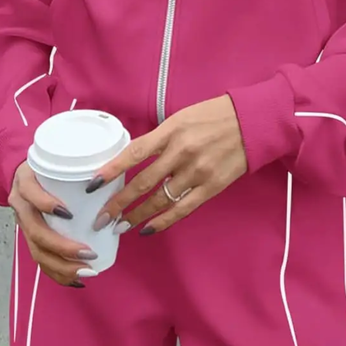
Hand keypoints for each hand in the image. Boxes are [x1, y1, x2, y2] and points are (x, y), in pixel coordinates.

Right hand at [8, 162, 97, 287]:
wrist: (20, 175)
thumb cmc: (47, 169)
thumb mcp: (57, 162)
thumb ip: (79, 169)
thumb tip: (116, 182)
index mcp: (26, 184)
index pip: (32, 194)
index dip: (46, 205)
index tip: (69, 213)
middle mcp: (21, 206)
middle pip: (36, 233)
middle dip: (63, 247)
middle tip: (90, 254)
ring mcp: (22, 225)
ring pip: (37, 252)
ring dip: (62, 266)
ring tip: (86, 272)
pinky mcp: (28, 238)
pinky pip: (40, 260)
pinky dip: (57, 274)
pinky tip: (75, 281)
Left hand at [88, 95, 246, 234]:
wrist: (253, 121)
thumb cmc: (215, 116)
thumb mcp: (181, 117)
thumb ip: (160, 138)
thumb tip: (135, 159)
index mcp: (171, 131)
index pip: (134, 153)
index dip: (111, 170)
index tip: (93, 185)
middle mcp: (182, 152)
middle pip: (143, 183)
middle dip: (118, 203)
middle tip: (100, 218)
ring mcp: (197, 171)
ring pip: (160, 200)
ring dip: (137, 216)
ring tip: (120, 226)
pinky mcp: (212, 186)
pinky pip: (183, 208)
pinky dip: (164, 221)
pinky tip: (148, 229)